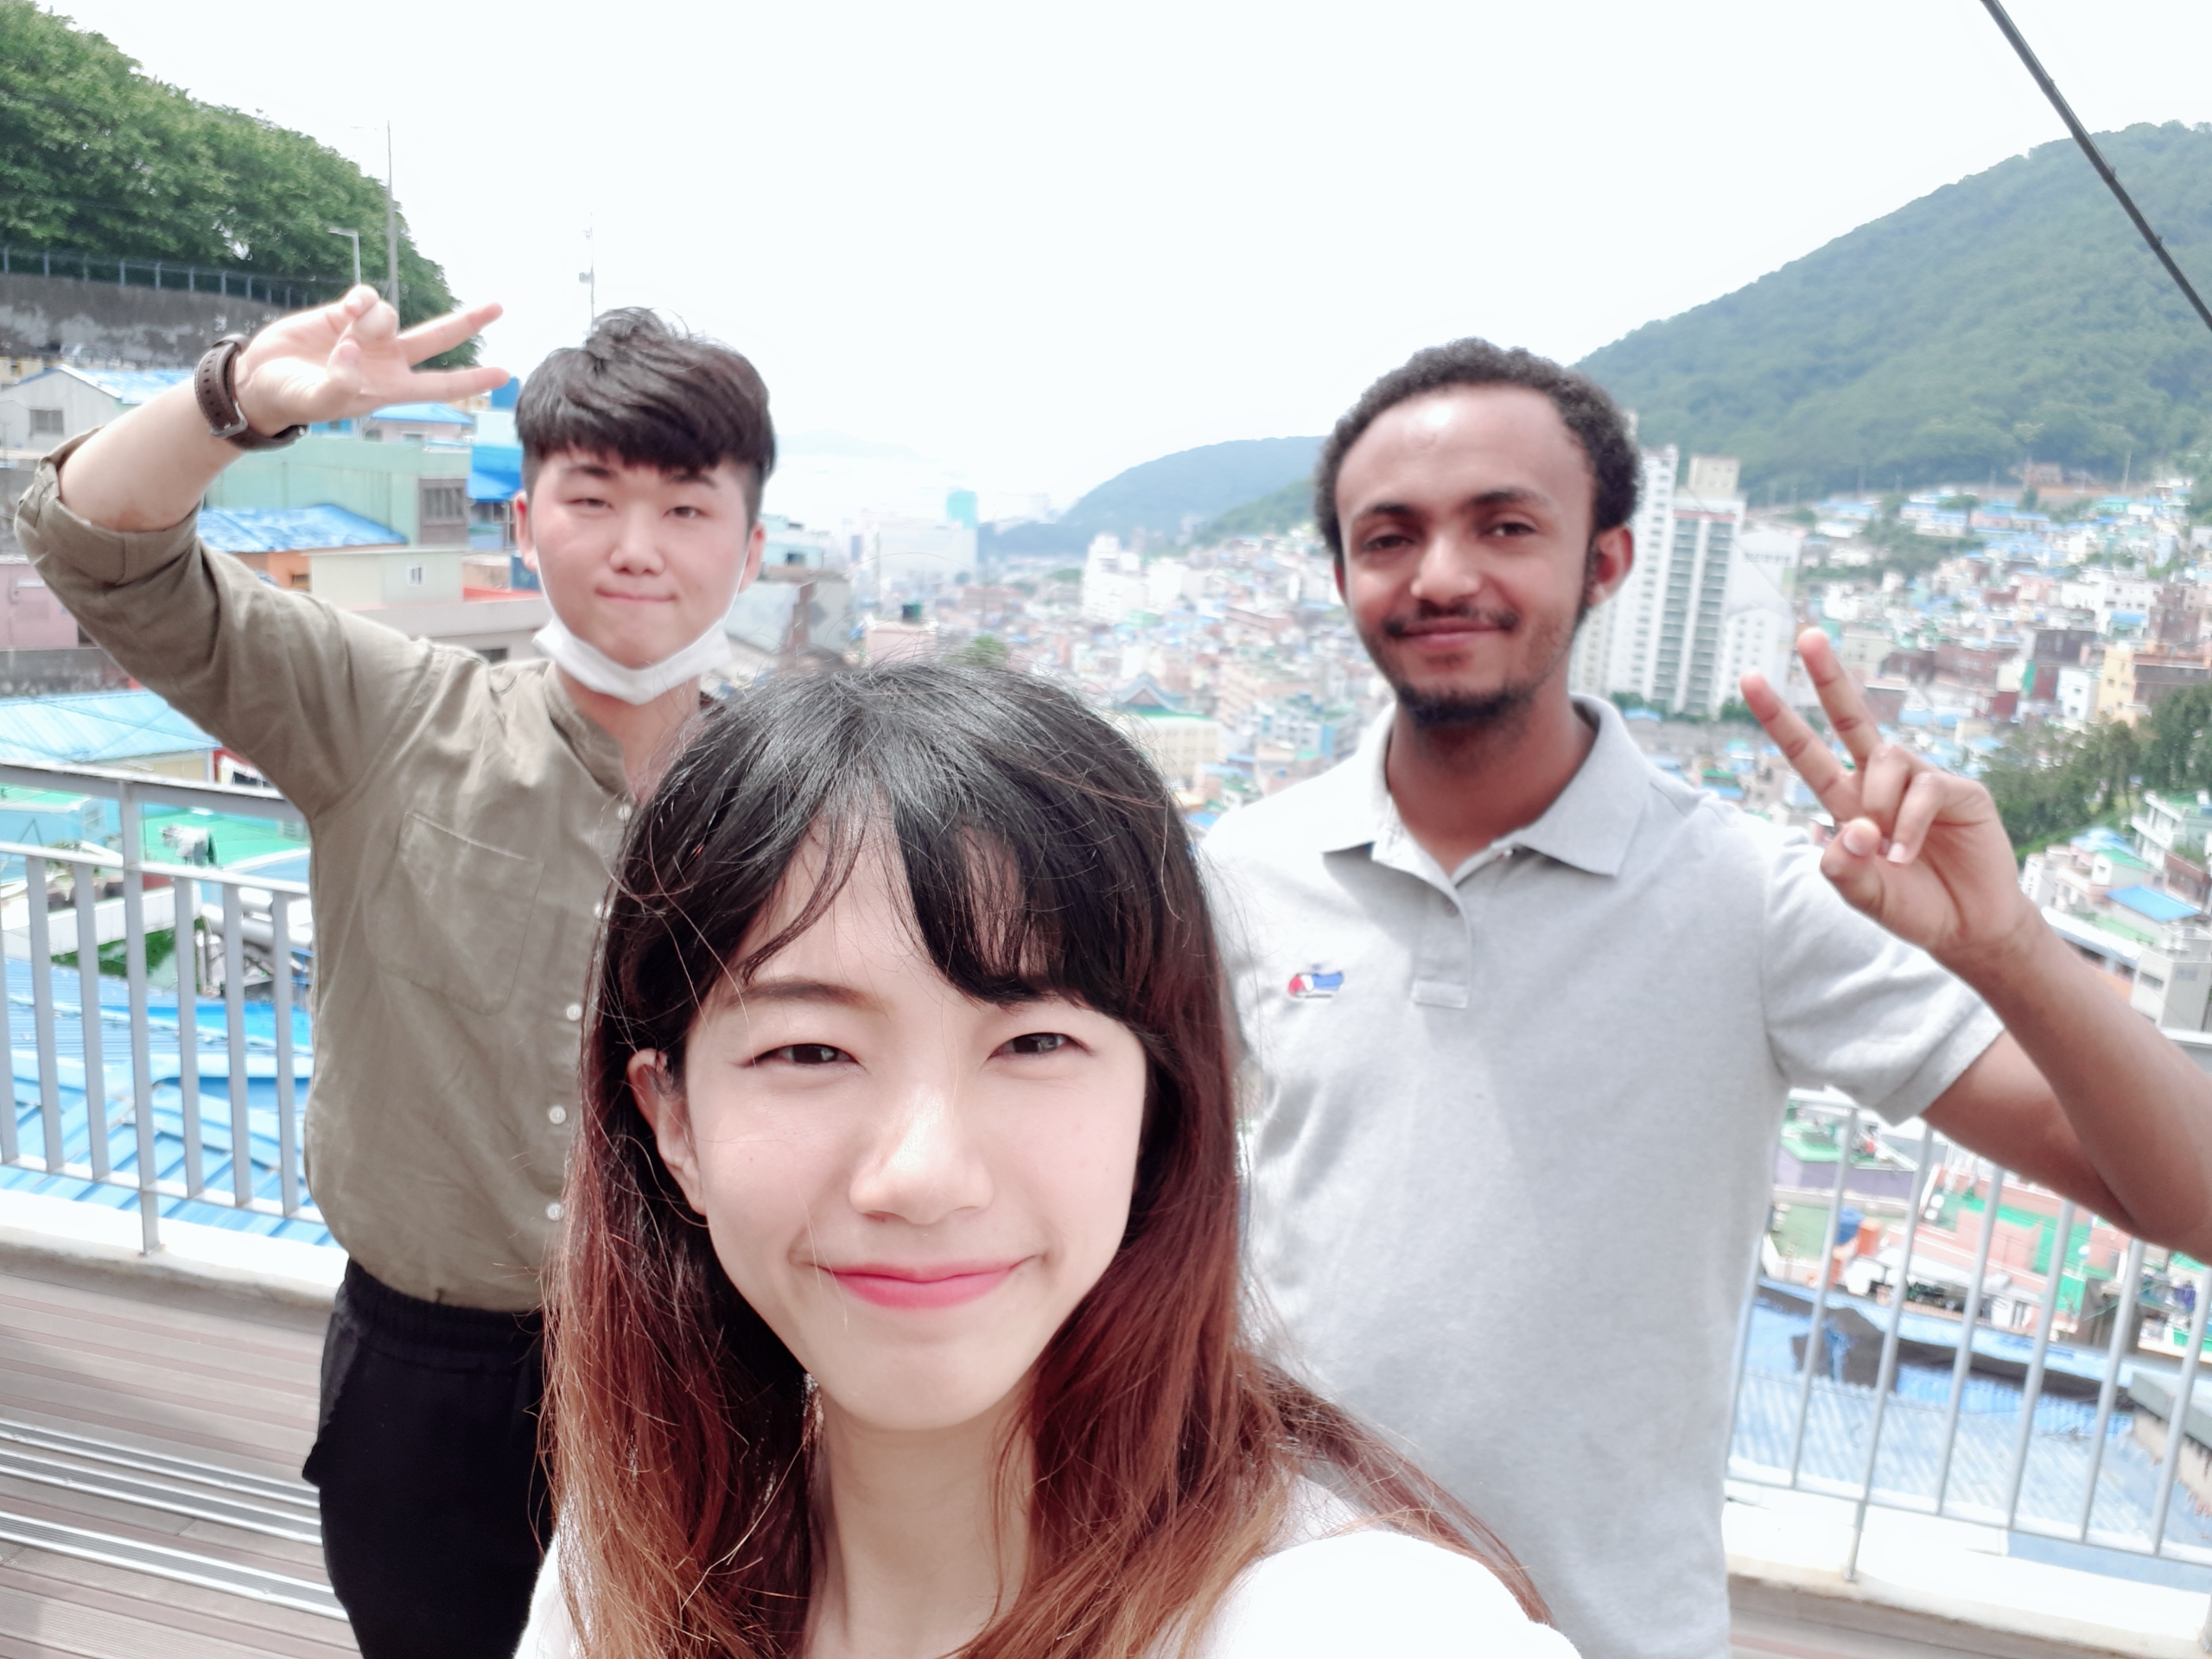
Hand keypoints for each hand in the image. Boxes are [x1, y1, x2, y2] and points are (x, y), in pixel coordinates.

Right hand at [232, 286, 505, 433]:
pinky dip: (361, 301)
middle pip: (439, 338)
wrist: (261, 378)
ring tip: (343, 338)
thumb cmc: (294, 399)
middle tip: (500, 306)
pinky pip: (368, 298)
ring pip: (392, 315)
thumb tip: (355, 351)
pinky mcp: (345, 313)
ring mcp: (368, 335)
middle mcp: (388, 360)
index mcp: (391, 389)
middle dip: (468, 320)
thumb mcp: (317, 400)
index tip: (505, 373)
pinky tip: (346, 311)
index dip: (472, 380)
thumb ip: (340, 383)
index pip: (441, 385)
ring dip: (372, 322)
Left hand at [1740, 628, 2039, 973]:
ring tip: (1888, 851)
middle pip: (1852, 718)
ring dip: (1879, 803)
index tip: (1750, 678)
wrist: (1967, 927)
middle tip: (1807, 636)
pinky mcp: (1961, 792)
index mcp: (1846, 800)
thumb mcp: (1861, 895)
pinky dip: (1909, 823)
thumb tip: (1849, 831)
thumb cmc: (1911, 906)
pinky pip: (1926, 787)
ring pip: (1886, 757)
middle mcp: (1881, 783)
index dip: (1779, 717)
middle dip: (1828, 678)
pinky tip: (1905, 854)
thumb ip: (1843, 870)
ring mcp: (1922, 782)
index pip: (1806, 752)